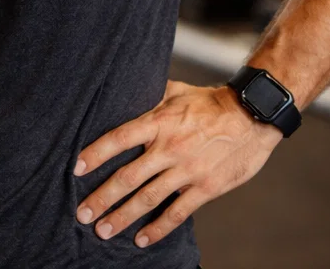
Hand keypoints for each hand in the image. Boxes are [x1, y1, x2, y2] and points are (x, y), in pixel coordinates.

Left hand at [73, 80, 281, 247]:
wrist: (253, 115)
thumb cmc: (211, 102)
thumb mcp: (176, 91)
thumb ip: (149, 96)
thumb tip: (123, 90)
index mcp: (159, 123)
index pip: (118, 139)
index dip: (95, 154)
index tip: (76, 169)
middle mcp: (169, 148)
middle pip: (128, 177)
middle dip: (102, 198)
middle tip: (81, 213)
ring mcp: (187, 170)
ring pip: (148, 198)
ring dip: (122, 217)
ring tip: (103, 231)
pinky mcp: (206, 187)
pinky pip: (178, 212)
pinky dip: (158, 228)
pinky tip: (142, 239)